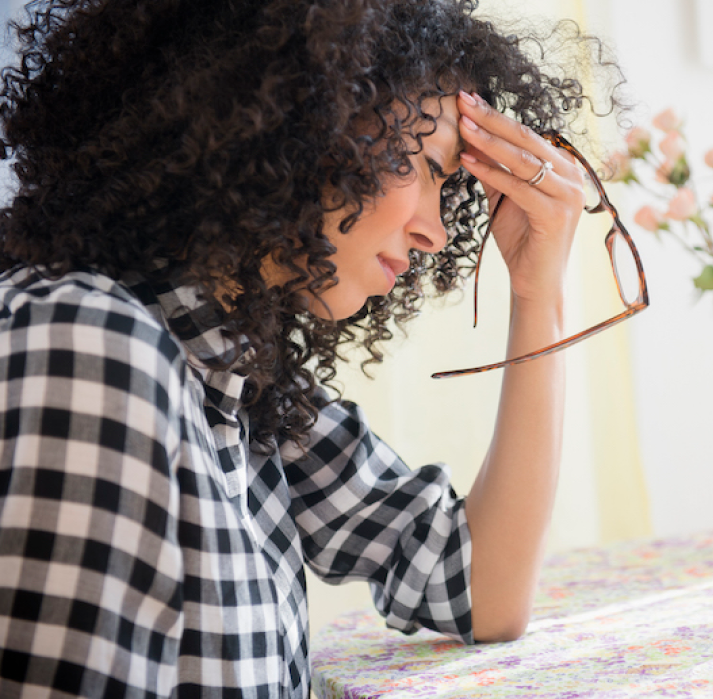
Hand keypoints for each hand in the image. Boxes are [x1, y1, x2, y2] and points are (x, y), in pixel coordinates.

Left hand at [456, 91, 585, 306]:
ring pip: (523, 160)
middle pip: (525, 140)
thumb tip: (470, 141)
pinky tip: (468, 162)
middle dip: (491, 119)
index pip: (525, 135)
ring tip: (462, 126)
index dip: (495, 117)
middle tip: (463, 101)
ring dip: (489, 142)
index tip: (467, 101)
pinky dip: (492, 173)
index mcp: (562, 167)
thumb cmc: (522, 241)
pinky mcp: (557, 214)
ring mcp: (568, 194)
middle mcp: (571, 175)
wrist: (534, 282)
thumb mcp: (503, 199)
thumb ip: (494, 171)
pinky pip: (519, 187)